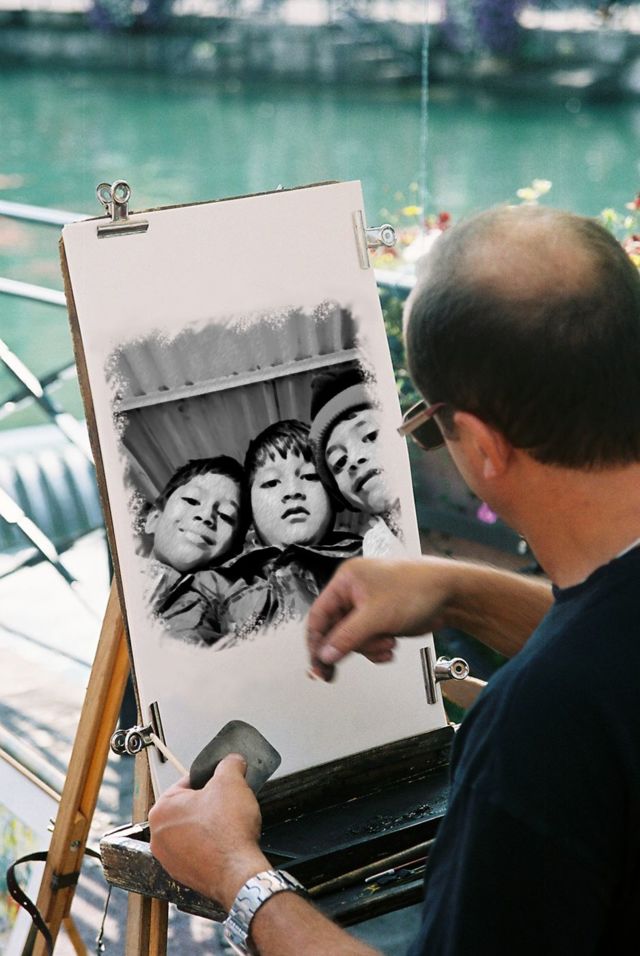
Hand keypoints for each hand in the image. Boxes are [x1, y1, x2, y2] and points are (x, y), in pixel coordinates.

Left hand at [148, 753, 269, 908]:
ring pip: (191, 831)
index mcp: (161, 809)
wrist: (238, 873)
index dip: (209, 781)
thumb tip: (232, 761)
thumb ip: (229, 764)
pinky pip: (196, 852)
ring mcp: (169, 859)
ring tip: (227, 825)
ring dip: (208, 826)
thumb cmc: (228, 833)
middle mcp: (159, 836)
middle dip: (208, 804)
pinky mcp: (183, 875)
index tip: (222, 785)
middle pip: (188, 808)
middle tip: (227, 805)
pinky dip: (209, 847)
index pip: (186, 783)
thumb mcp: (232, 781)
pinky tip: (225, 844)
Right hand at [306, 557, 452, 680]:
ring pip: (353, 638)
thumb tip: (324, 655)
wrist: (450, 594)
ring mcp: (367, 606)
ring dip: (369, 647)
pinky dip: (377, 648)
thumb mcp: (376, 617)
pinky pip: (368, 640)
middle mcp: (353, 592)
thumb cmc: (417, 589)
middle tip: (334, 673)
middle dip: (350, 646)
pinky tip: (390, 647)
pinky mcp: (381, 618)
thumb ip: (347, 638)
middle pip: (335, 630)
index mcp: (346, 581)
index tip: (317, 665)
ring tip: (387, 644)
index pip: (318, 615)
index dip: (316, 642)